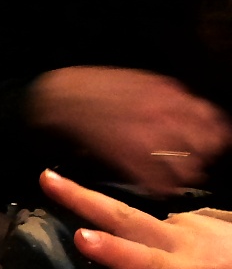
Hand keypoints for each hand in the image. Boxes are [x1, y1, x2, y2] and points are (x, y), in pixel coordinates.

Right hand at [28, 66, 231, 194]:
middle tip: (189, 159)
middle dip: (200, 155)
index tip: (207, 140)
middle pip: (205, 147)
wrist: (56, 98)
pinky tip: (153, 185)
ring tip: (171, 174)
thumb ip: (168, 96)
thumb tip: (190, 110)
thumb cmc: (92, 86)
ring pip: (186, 169)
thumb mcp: (139, 80)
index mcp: (169, 95)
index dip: (212, 132)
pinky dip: (160, 188)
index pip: (211, 120)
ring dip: (182, 175)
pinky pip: (159, 185)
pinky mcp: (129, 162)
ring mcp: (148, 141)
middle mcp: (165, 118)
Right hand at [40, 169, 231, 268]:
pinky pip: (154, 236)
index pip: (145, 263)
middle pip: (124, 217)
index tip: (82, 237)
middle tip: (46, 179)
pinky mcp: (192, 215)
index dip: (113, 252)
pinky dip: (143, 259)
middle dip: (83, 198)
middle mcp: (183, 239)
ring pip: (135, 241)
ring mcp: (187, 222)